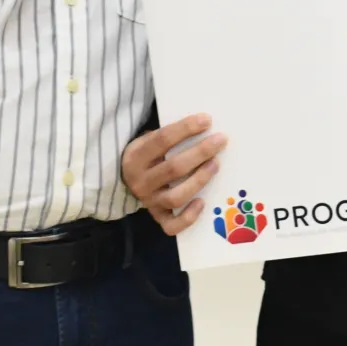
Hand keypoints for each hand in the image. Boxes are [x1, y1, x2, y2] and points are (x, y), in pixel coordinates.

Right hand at [122, 114, 226, 235]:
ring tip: (215, 164)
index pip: (162, 140)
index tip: (207, 120)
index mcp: (136, 156)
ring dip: (199, 180)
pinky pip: (171, 225)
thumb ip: (169, 136)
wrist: (126, 178)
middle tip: (220, 140)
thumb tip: (206, 124)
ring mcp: (149, 202)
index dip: (186, 129)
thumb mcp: (148, 140)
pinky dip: (188, 217)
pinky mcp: (157, 217)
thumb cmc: (148, 154)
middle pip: (173, 168)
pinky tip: (202, 202)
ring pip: (176, 197)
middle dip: (200, 153)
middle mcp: (140, 181)